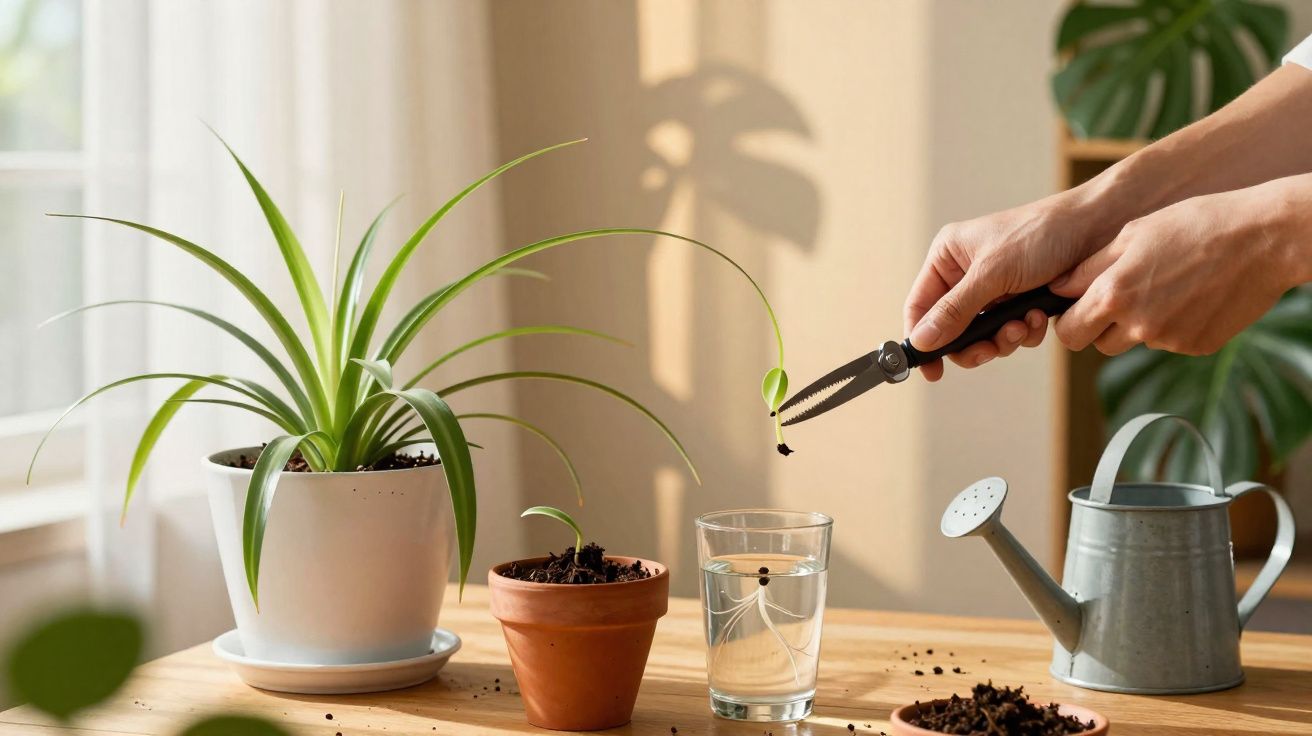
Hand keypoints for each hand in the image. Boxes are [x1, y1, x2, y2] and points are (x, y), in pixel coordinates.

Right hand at [904, 191, 1108, 380]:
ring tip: (1024, 324)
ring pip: (983, 336)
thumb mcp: (991, 274)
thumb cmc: (1039, 235)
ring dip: (1005, 338)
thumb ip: (954, 311)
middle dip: (974, 343)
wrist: (1097, 228)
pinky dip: (1025, 332)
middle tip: (990, 350)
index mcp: (947, 257)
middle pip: (951, 329)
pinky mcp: (1021, 302)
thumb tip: (920, 342)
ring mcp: (994, 290)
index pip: (920, 306)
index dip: (921, 339)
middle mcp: (966, 275)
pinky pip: (1011, 332)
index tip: (930, 370)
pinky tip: (1039, 316)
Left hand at [1051, 183, 1306, 355]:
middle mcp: (1139, 325)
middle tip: (1121, 297)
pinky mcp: (1197, 347)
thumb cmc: (1195, 225)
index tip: (1077, 308)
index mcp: (1114, 295)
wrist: (1263, 238)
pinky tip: (1192, 295)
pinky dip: (1174, 325)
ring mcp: (1170, 340)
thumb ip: (1089, 268)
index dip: (1070, 321)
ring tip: (1166, 286)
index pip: (1070, 332)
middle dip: (1101, 326)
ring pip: (1136, 342)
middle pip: (1099, 345)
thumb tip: (1057, 289)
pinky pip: (1171, 342)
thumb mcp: (1132, 234)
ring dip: (1139, 324)